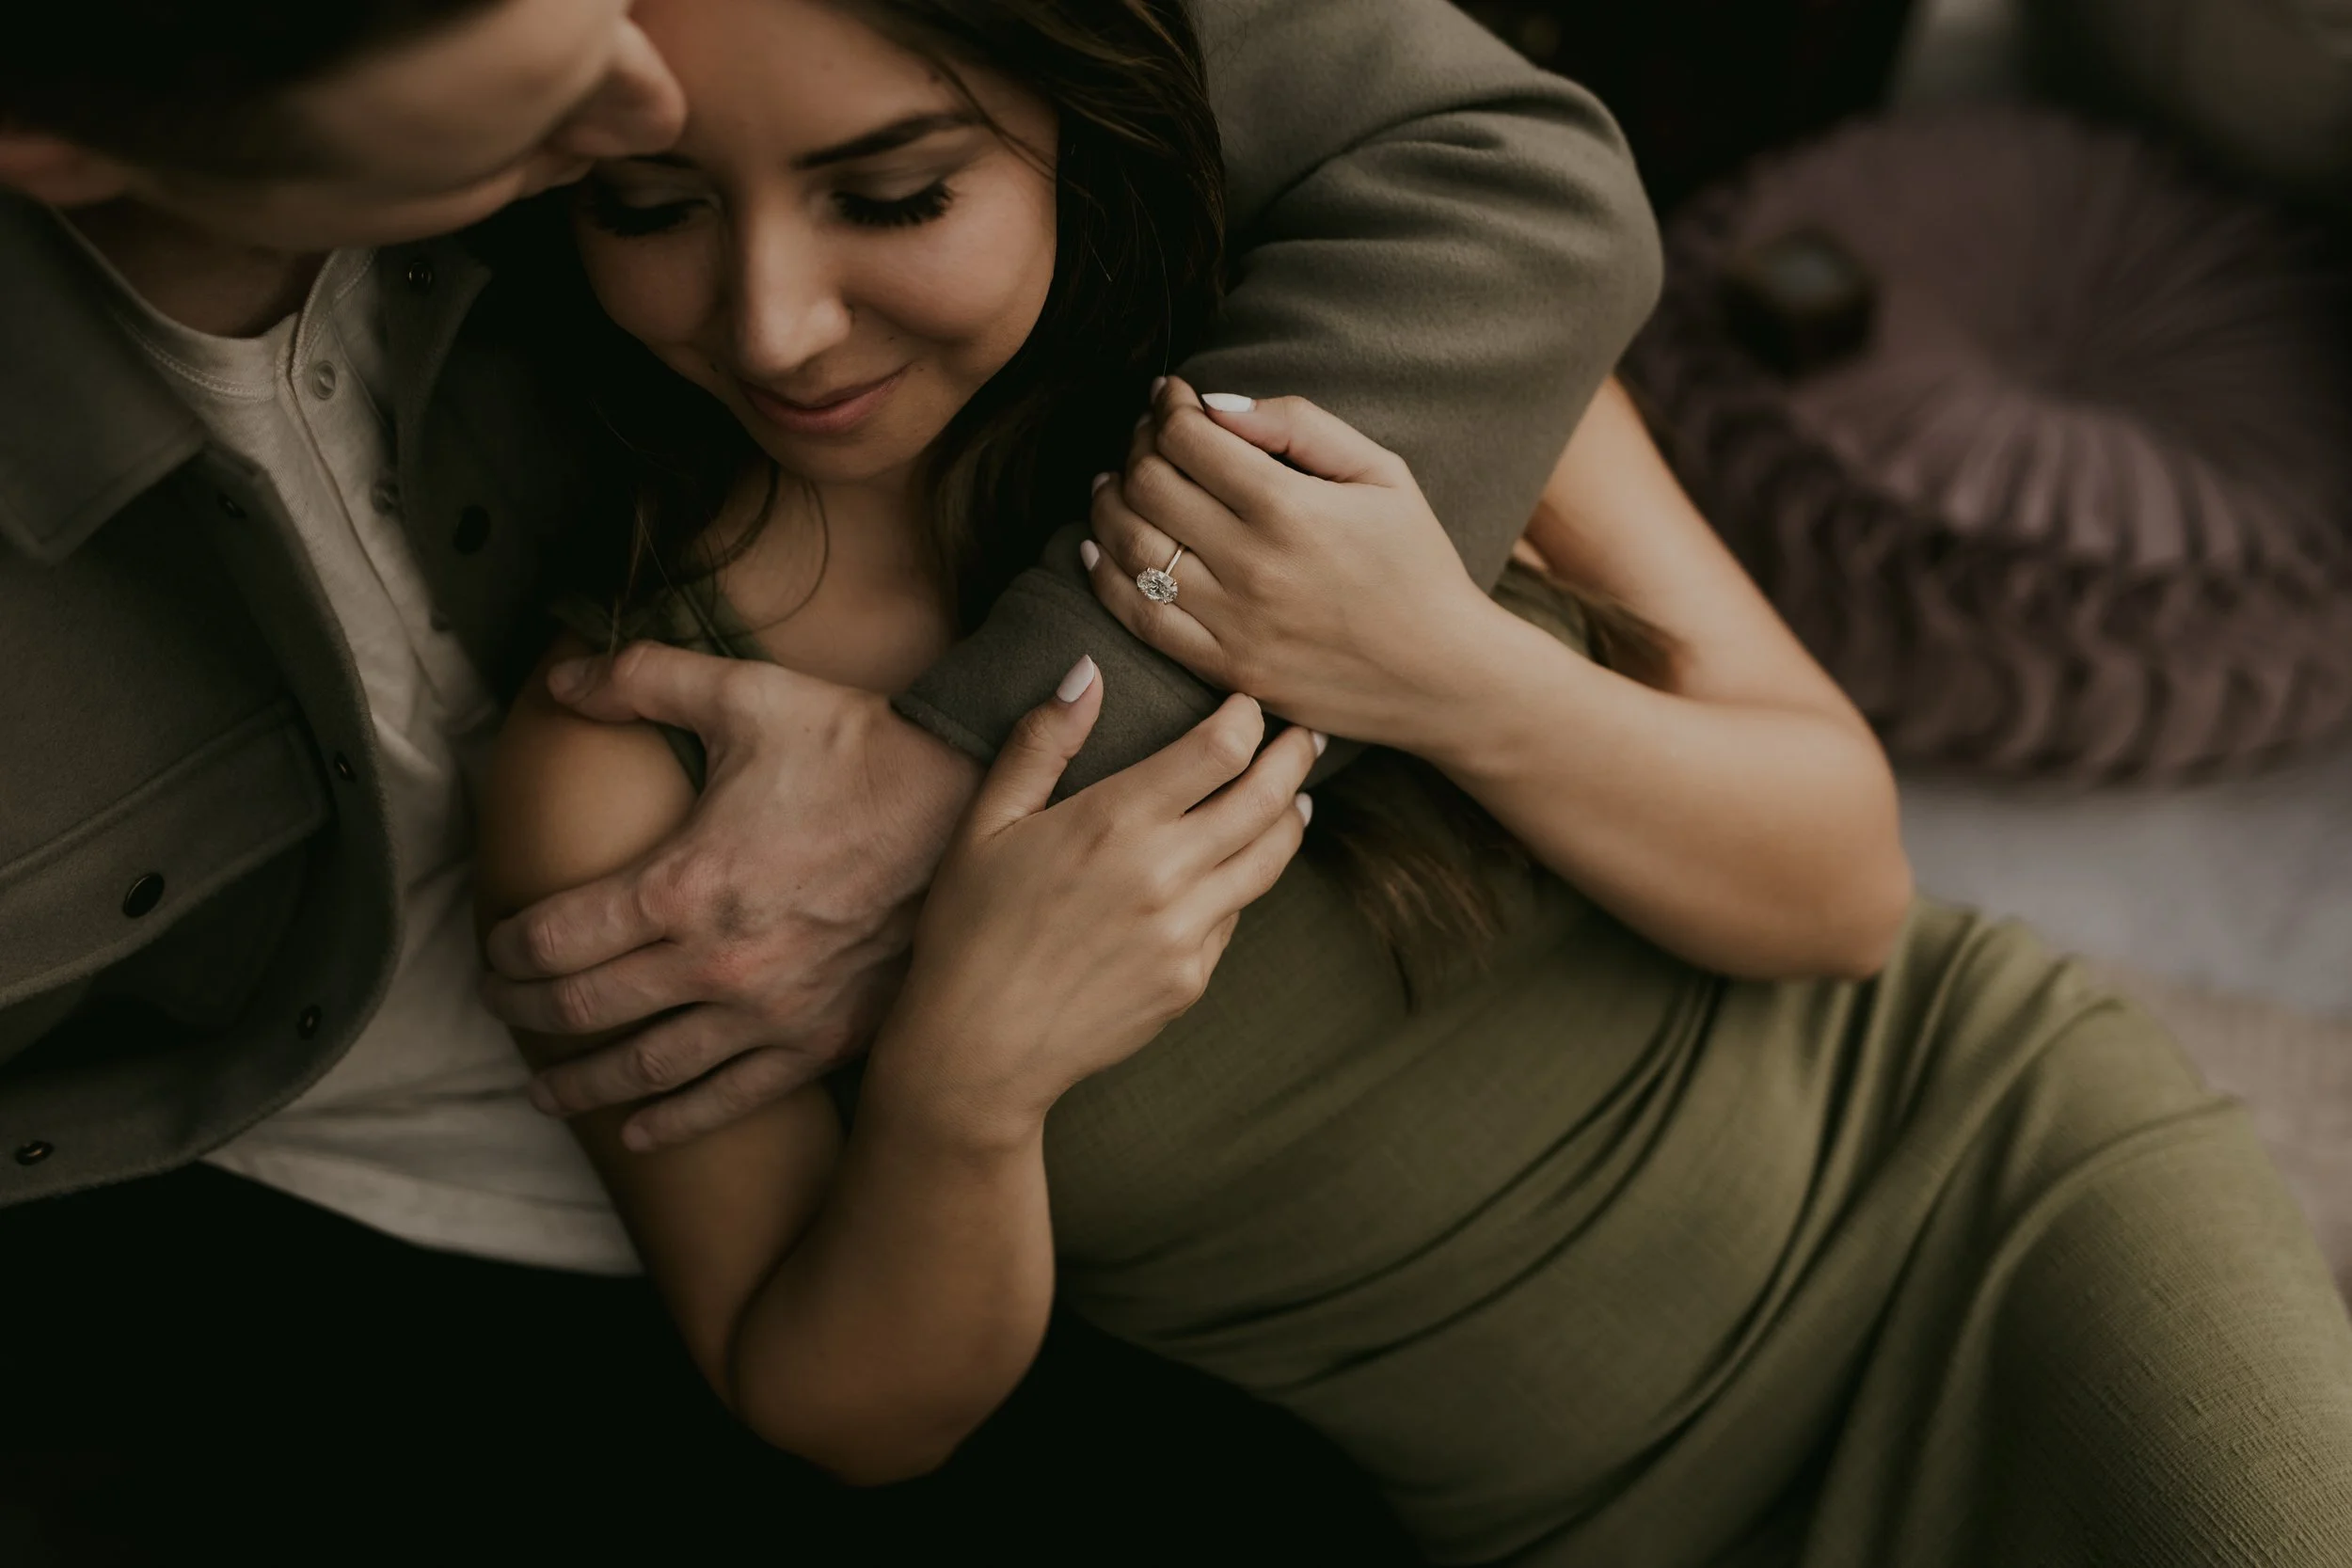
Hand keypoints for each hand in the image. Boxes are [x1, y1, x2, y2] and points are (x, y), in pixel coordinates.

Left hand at [479, 643, 981, 1149]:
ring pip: (647, 1070)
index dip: (505, 950)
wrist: (972, 808)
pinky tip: (640, 1131)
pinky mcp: (824, 1038)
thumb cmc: (859, 749)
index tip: (492, 950)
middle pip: (584, 1009)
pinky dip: (676, 1122)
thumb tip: (560, 678)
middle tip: (503, 1009)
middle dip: (527, 1013)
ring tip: (547, 1093)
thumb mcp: (748, 695)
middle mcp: (717, 963)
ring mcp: (771, 1011)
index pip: (554, 938)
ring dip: (583, 1085)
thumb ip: (642, 678)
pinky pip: (732, 1099)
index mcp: (684, 884)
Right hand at [872, 657, 1317, 1148]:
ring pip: (1268, 861)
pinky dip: (1241, 884)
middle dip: (1294, 758)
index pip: (1221, 749)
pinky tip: (1232, 872)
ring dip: (1290, 820)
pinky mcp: (1192, 979)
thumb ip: (1041, 743)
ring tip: (1296, 799)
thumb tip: (1085, 670)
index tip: (1250, 705)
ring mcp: (1186, 932)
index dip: (1247, 718)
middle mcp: (1164, 873)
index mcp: (1114, 822)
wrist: (977, 1050)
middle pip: (1266, 799)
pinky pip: (1234, 916)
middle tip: (1307, 736)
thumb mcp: (985, 825)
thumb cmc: (968, 929)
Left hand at [1081, 378, 1507, 750]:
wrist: (1443, 675)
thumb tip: (1214, 403)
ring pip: (1128, 547)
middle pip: (1147, 486)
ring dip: (1108, 503)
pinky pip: (1137, 618)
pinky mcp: (1223, 669)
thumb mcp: (1382, 473)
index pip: (1186, 439)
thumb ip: (1299, 425)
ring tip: (1113, 482)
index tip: (1169, 397)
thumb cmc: (1417, 565)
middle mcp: (1252, 566)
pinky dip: (1103, 576)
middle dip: (1135, 447)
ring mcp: (1232, 623)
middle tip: (1146, 437)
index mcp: (1290, 508)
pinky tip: (1098, 546)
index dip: (1166, 407)